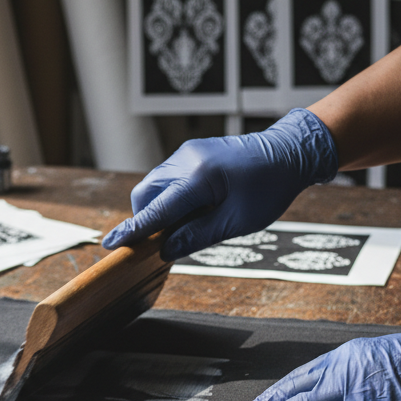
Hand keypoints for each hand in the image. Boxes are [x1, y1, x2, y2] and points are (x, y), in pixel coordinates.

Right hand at [102, 109, 337, 259]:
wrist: (289, 151)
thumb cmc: (269, 187)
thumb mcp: (236, 222)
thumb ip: (197, 236)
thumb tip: (166, 249)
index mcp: (199, 178)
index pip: (157, 210)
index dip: (133, 231)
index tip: (112, 244)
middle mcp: (186, 160)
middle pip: (146, 194)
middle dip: (146, 219)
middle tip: (166, 239)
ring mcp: (186, 153)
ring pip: (154, 186)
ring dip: (160, 208)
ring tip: (189, 222)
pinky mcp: (190, 153)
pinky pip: (167, 178)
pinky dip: (170, 197)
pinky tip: (194, 208)